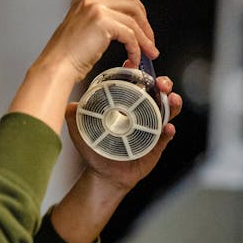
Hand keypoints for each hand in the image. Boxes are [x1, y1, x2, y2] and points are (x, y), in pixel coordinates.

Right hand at [40, 0, 158, 83]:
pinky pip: (130, 35)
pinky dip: (136, 49)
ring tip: (148, 53)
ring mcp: (96, 9)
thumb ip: (102, 21)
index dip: (137, 11)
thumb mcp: (84, 29)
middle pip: (132, 2)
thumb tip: (127, 27)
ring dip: (145, 39)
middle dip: (144, 23)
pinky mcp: (103, 23)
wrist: (56, 66)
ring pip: (133, 20)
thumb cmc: (66, 55)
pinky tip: (134, 59)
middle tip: (149, 41)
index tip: (143, 27)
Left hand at [49, 75, 181, 242]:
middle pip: (158, 94)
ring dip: (172, 103)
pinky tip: (168, 128)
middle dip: (163, 84)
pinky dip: (169, 131)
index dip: (139, 75)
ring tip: (171, 99)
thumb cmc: (96, 152)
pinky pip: (166, 136)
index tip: (136, 66)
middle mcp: (142, 115)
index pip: (136, 86)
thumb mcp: (81, 132)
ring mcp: (151, 129)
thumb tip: (70, 104)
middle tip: (161, 83)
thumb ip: (73, 117)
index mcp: (126, 108)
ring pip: (168, 111)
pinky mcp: (157, 146)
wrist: (104, 176)